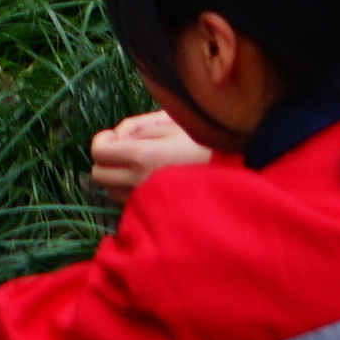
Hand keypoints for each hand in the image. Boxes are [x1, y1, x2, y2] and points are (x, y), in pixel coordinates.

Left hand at [85, 107, 206, 203]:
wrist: (242, 175)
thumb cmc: (207, 144)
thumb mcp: (173, 124)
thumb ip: (138, 128)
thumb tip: (118, 137)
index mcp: (142, 156)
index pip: (98, 152)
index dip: (102, 141)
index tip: (115, 137)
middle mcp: (140, 182)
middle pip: (99, 175)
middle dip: (106, 161)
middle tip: (125, 151)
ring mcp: (148, 201)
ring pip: (112, 192)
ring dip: (118, 178)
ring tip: (142, 167)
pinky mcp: (158, 215)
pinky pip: (131, 204)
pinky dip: (133, 192)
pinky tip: (152, 183)